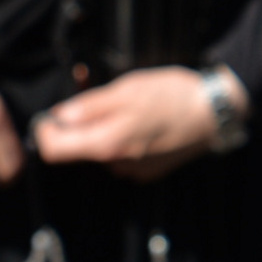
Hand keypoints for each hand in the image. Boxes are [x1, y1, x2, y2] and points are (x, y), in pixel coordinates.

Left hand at [35, 68, 235, 180]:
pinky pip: (123, 157)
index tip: (51, 114)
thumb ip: (89, 106)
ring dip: (105, 132)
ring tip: (131, 109)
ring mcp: (134, 172)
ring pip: (102, 152)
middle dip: (80, 127)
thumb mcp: (127, 89)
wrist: (215, 112)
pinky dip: (126, 141)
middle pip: (78, 151)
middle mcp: (116, 165)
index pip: (54, 150)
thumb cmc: (171, 95)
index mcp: (106, 143)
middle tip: (100, 101)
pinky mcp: (149, 172)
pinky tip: (146, 123)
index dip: (46, 130)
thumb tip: (58, 115)